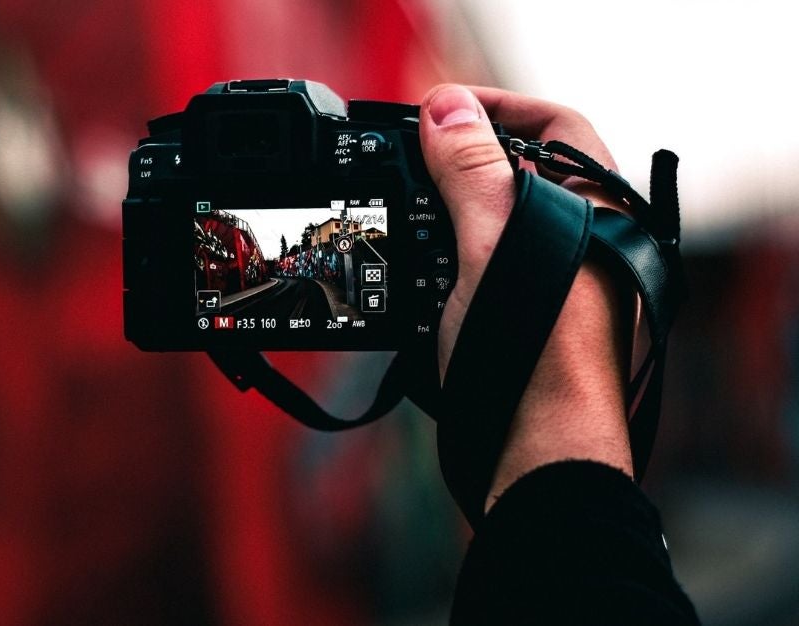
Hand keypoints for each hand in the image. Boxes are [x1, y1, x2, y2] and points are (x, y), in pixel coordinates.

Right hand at [418, 85, 633, 510]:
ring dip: (446, 211)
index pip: (555, 125)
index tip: (439, 110)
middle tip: (409, 158)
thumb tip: (446, 110)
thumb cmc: (537, 356)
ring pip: (493, 222)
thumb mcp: (492, 247)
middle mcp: (580, 241)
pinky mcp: (521, 314)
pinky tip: (415, 268)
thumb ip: (471, 173)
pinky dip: (444, 258)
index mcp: (593, 210)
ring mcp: (552, 280)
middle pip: (519, 171)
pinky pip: (479, 266)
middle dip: (461, 159)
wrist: (535, 449)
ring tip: (403, 212)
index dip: (498, 106)